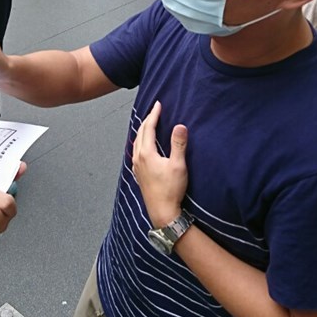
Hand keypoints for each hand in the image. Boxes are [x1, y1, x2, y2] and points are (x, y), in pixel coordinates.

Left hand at [131, 101, 188, 227]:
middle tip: (155, 110)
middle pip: (141, 133)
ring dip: (143, 131)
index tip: (158, 105)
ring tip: (149, 124)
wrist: (162, 211)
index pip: (149, 128)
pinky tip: (144, 146)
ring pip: (137, 142)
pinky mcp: (139, 174)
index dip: (154, 115)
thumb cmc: (170, 190)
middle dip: (148, 120)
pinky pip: (136, 152)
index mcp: (146, 153)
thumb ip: (178, 144)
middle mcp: (138, 158)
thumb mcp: (178, 165)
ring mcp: (137, 166)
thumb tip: (180, 126)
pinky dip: (141, 143)